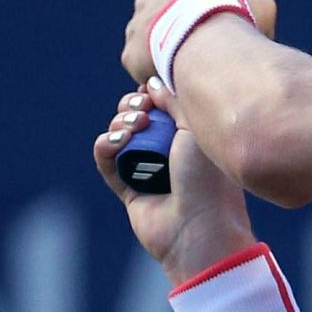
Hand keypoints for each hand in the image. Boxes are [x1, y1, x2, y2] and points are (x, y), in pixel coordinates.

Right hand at [94, 83, 254, 283]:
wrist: (199, 228)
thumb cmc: (207, 179)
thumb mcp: (196, 130)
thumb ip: (175, 101)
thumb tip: (153, 83)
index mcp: (190, 136)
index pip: (161, 104)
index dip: (151, 93)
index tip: (152, 90)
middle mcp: (169, 151)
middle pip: (136, 116)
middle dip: (133, 106)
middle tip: (143, 111)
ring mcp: (147, 170)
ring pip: (119, 134)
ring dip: (120, 124)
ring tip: (134, 128)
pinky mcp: (128, 189)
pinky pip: (106, 161)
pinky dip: (105, 146)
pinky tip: (114, 142)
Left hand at [121, 0, 277, 86]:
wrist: (203, 40)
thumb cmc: (232, 17)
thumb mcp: (259, 5)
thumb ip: (256, 9)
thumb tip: (260, 25)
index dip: (200, 14)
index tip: (213, 32)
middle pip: (162, 18)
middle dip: (178, 34)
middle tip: (199, 54)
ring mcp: (135, 27)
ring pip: (149, 44)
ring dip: (165, 55)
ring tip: (187, 73)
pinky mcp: (130, 55)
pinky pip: (144, 70)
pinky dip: (157, 77)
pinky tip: (175, 86)